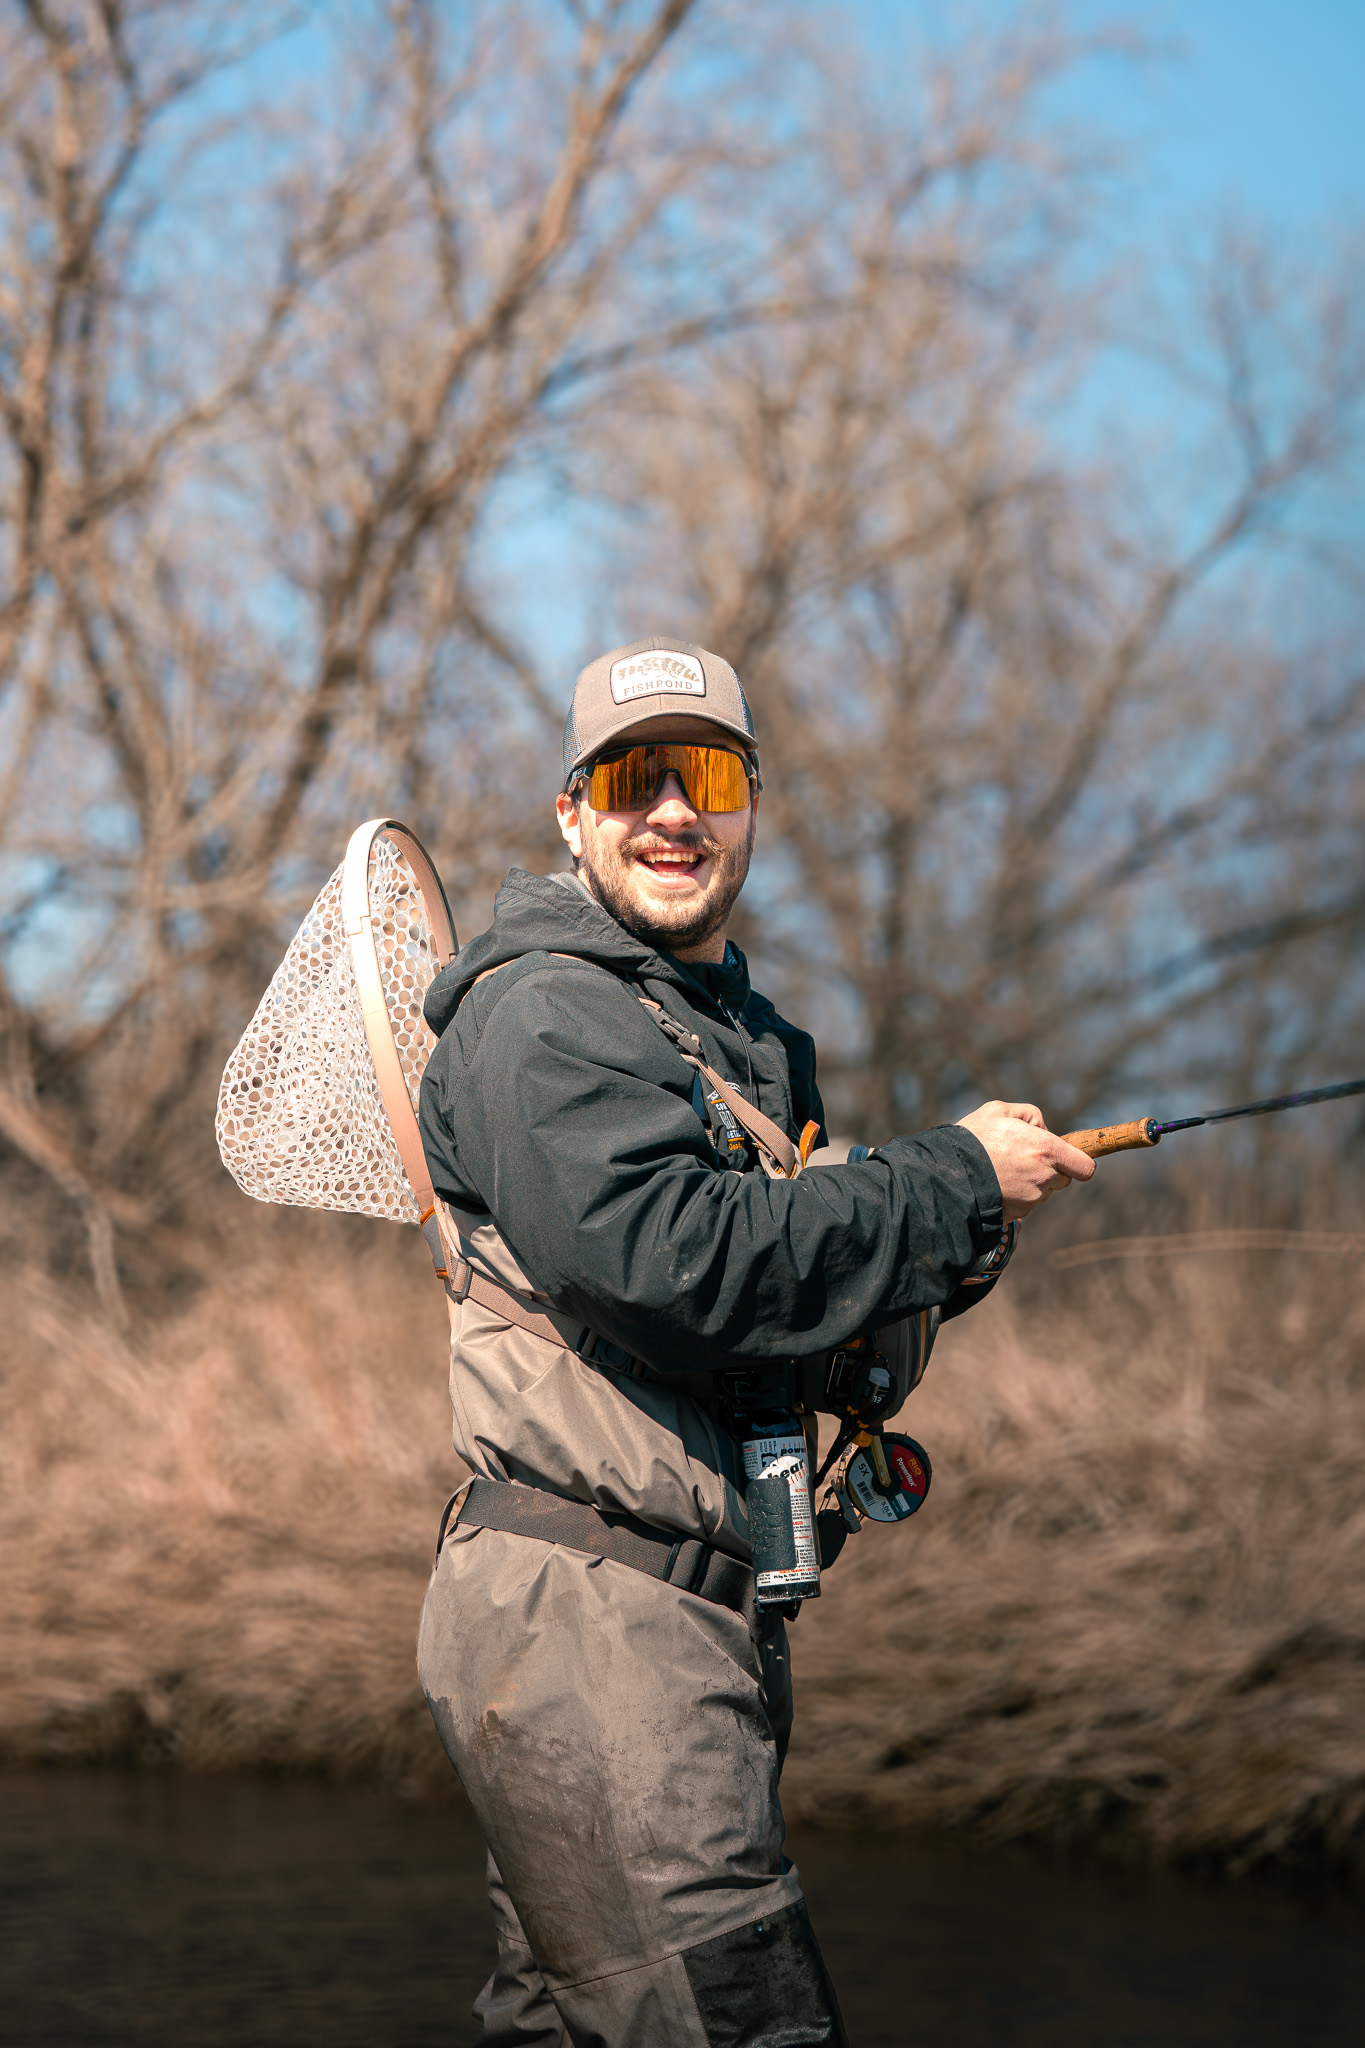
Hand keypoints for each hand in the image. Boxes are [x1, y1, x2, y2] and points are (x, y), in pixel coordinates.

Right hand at [956, 1100, 1095, 1224]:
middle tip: (1023, 1159)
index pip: (1085, 1167)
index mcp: (1046, 1149)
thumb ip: (1029, 1115)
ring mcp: (1031, 1198)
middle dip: (1049, 1170)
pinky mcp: (1018, 1213)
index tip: (1066, 1158)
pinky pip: (1025, 1204)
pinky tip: (996, 1185)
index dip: (1078, 1162)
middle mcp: (1044, 1177)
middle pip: (1062, 1179)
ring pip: (1043, 1192)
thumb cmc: (972, 1139)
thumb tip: (1042, 1129)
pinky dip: (1016, 1196)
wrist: (947, 1174)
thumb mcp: (998, 1110)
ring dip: (1031, 1183)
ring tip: (1003, 1171)